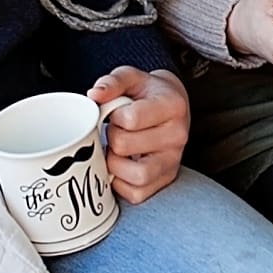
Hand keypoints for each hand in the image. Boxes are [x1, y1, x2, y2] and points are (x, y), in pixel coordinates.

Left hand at [85, 66, 189, 203]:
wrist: (171, 107)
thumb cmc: (147, 93)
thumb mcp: (131, 78)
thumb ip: (112, 82)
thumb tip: (94, 95)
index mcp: (173, 106)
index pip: (129, 119)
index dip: (113, 115)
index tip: (116, 111)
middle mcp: (179, 135)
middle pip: (124, 146)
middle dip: (111, 137)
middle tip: (116, 130)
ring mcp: (174, 160)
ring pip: (135, 176)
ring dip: (115, 164)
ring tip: (118, 149)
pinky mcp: (166, 179)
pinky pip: (136, 194)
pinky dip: (122, 183)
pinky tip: (123, 165)